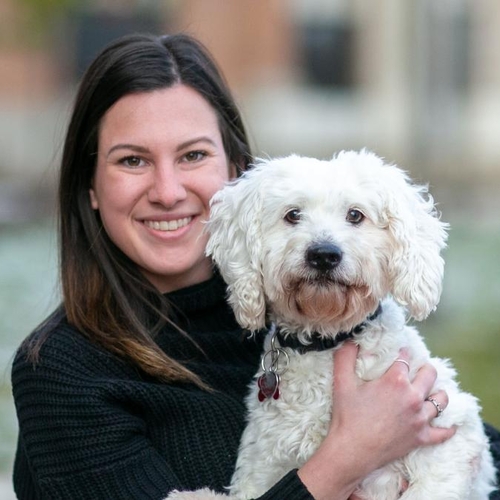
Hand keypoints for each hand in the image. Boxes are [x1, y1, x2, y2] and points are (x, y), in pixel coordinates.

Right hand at [298, 341, 454, 499]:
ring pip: (440, 401)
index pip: (405, 359)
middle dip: (425, 369)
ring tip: (433, 391)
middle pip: (429, 375)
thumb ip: (345, 356)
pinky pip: (443, 432)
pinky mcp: (421, 438)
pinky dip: (448, 428)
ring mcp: (419, 419)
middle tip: (420, 368)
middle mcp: (412, 397)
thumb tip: (349, 340)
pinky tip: (449, 424)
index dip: (403, 353)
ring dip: (438, 393)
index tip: (402, 352)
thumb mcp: (342, 382)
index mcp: (395, 381)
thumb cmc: (347, 416)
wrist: (352, 451)